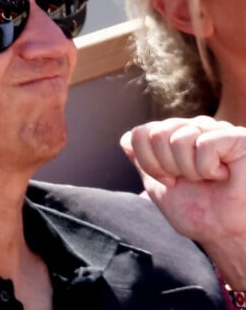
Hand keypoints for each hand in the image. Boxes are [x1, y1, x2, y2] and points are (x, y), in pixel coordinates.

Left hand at [121, 116, 245, 287]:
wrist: (227, 235)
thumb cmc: (199, 212)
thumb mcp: (159, 186)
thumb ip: (142, 161)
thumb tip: (127, 139)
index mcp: (173, 135)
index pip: (139, 133)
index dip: (149, 163)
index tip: (169, 181)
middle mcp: (192, 126)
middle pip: (156, 134)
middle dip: (168, 167)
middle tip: (190, 182)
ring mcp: (214, 129)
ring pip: (178, 138)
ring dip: (190, 171)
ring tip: (208, 179)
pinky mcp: (236, 136)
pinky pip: (205, 144)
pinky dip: (209, 168)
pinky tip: (223, 175)